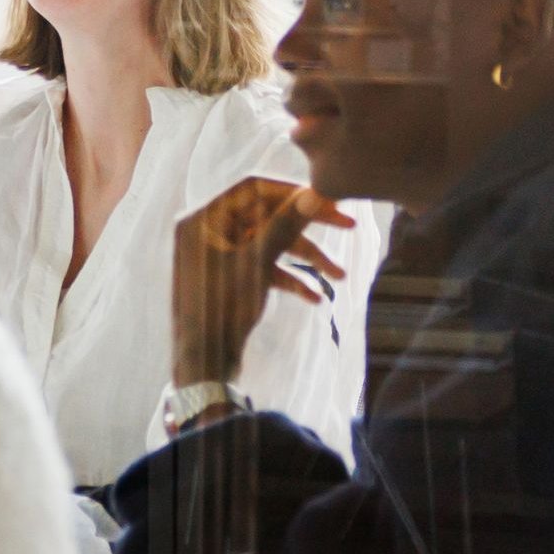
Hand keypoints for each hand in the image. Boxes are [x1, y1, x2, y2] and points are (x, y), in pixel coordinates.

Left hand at [170, 176, 350, 387]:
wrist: (202, 365)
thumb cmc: (222, 310)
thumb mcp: (258, 264)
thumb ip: (285, 226)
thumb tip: (313, 193)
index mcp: (203, 219)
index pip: (254, 188)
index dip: (294, 192)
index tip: (330, 200)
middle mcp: (206, 232)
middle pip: (265, 215)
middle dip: (308, 227)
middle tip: (351, 226)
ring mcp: (215, 256)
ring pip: (268, 244)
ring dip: (305, 258)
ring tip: (340, 276)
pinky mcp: (226, 279)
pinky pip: (260, 267)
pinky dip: (286, 278)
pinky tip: (315, 298)